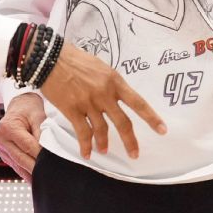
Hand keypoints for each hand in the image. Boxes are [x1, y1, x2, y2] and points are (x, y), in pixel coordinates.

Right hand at [0, 93, 45, 181]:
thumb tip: (46, 152)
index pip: (27, 146)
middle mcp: (0, 138)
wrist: (19, 105)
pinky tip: (34, 178)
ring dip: (30, 174)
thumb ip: (42, 134)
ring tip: (43, 180)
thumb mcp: (39, 116)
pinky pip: (15, 165)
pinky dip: (25, 172)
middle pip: (20, 158)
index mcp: (7, 127)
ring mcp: (0, 147)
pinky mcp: (3, 153)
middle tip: (49, 176)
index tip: (50, 163)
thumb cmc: (29, 109)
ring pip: (17, 165)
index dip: (40, 156)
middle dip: (35, 168)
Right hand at [38, 42, 166, 159]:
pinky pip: (83, 132)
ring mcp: (88, 103)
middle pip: (123, 122)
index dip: (151, 118)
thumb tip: (115, 97)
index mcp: (114, 81)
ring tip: (105, 151)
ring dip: (104, 144)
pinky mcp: (72, 110)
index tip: (162, 129)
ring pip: (102, 130)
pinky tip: (87, 153)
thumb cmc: (75, 59)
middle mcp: (104, 94)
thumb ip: (109, 83)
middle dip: (130, 141)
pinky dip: (86, 145)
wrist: (50, 58)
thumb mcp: (100, 67)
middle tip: (135, 154)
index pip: (138, 102)